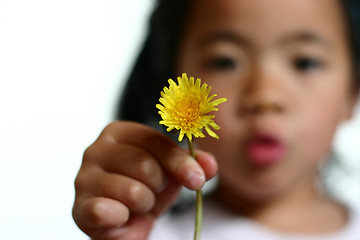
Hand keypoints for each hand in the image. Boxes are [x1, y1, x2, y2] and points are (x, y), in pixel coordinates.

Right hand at [72, 121, 217, 239]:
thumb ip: (193, 163)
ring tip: (137, 204)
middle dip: (159, 186)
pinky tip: (122, 216)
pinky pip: (105, 211)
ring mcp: (83, 178)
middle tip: (152, 192)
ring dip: (144, 203)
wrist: (127, 218)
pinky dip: (122, 218)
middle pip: (145, 165)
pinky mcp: (79, 207)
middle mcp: (96, 150)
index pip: (155, 141)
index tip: (197, 179)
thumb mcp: (173, 171)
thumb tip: (209, 165)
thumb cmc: (148, 186)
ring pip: (133, 191)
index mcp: (119, 133)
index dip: (180, 162)